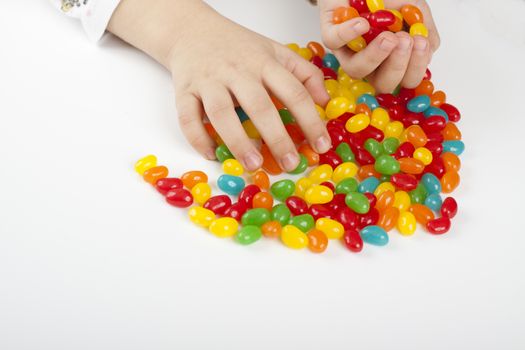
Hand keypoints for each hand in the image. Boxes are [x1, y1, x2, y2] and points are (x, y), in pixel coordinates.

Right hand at [109, 0, 330, 172]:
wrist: (192, 30)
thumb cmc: (239, 47)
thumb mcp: (276, 50)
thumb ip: (304, 73)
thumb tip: (325, 102)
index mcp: (264, 62)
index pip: (294, 92)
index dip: (311, 120)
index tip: (321, 145)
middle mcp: (237, 71)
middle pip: (259, 105)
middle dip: (277, 138)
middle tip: (291, 163)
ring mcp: (208, 80)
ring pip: (221, 113)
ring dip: (238, 142)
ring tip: (254, 165)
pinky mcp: (183, 90)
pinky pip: (187, 117)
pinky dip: (198, 138)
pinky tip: (212, 154)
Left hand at [319, 0, 439, 92]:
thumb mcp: (415, 9)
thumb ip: (425, 28)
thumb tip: (429, 47)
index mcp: (392, 60)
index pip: (406, 80)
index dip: (415, 69)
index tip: (421, 43)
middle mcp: (371, 62)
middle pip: (382, 84)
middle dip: (397, 66)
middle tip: (404, 41)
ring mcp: (348, 52)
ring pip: (357, 70)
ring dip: (375, 56)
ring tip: (388, 36)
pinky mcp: (330, 37)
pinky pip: (335, 43)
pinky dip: (349, 33)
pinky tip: (362, 23)